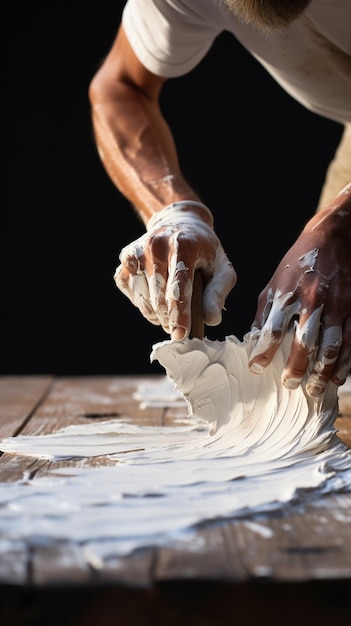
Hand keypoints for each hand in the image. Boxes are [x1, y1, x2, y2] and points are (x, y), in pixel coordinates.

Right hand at [114, 201, 236, 339]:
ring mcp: (136, 253)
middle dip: (170, 320)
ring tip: (171, 310)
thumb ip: (218, 293)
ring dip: (158, 315)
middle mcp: (155, 246)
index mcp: (183, 244)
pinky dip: (145, 305)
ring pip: (144, 301)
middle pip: (159, 299)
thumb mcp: (222, 267)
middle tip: (181, 327)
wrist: (178, 222)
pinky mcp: (125, 261)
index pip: (178, 287)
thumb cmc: (204, 250)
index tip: (180, 335)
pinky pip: (133, 296)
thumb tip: (211, 319)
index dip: (180, 315)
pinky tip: (158, 297)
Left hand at [249, 183, 350, 396]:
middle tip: (290, 385)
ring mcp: (336, 306)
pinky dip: (345, 362)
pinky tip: (338, 376)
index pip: (273, 329)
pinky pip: (350, 341)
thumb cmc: (299, 263)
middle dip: (297, 368)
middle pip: (304, 342)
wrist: (334, 237)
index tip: (256, 368)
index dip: (264, 351)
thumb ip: (264, 312)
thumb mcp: (274, 282)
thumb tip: (253, 341)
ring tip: (315, 390)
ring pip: (331, 346)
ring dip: (323, 372)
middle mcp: (312, 301)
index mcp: (288, 293)